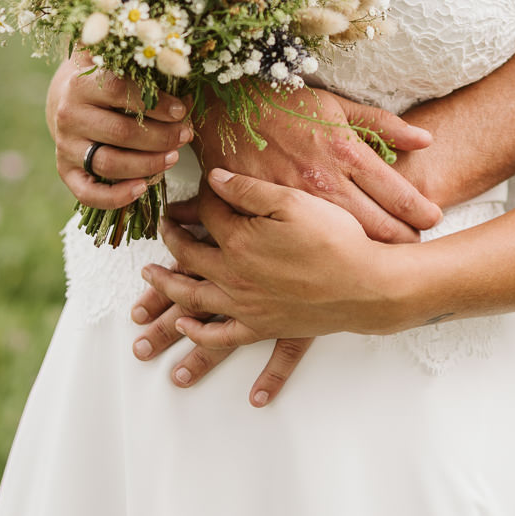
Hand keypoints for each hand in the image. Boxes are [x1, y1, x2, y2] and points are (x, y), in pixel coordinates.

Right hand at [46, 51, 193, 211]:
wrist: (67, 100)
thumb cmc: (105, 81)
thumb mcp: (117, 66)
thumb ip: (144, 68)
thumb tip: (183, 77)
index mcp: (81, 84)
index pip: (120, 92)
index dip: (155, 104)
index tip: (181, 111)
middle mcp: (69, 116)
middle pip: (120, 133)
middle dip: (160, 137)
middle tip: (185, 135)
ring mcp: (66, 146)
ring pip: (109, 163)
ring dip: (147, 164)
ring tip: (174, 157)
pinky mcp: (65, 171)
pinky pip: (88, 193)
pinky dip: (116, 197)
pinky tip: (142, 189)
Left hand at [144, 169, 400, 344]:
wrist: (366, 285)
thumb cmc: (335, 238)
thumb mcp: (293, 200)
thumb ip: (250, 189)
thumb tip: (214, 178)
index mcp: (237, 240)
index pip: (207, 214)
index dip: (201, 199)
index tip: (200, 190)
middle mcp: (233, 276)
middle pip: (188, 257)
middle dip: (169, 243)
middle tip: (160, 234)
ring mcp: (245, 305)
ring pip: (192, 299)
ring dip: (165, 290)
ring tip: (148, 283)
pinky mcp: (263, 326)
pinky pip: (224, 336)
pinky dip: (202, 336)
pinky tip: (190, 332)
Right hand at [192, 84, 440, 243]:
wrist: (224, 106)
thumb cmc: (285, 102)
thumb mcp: (337, 104)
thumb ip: (383, 125)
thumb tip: (426, 140)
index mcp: (347, 152)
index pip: (400, 195)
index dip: (422, 213)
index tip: (432, 219)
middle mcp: (325, 181)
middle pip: (380, 228)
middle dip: (404, 241)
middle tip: (416, 245)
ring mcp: (297, 202)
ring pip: (348, 242)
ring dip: (372, 251)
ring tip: (387, 256)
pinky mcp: (271, 214)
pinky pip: (306, 240)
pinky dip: (327, 250)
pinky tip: (339, 255)